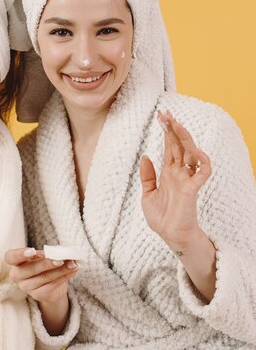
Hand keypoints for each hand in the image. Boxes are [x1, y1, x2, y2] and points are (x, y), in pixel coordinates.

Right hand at [5, 247, 77, 303]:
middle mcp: (18, 276)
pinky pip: (53, 285)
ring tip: (73, 264)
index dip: (19, 254)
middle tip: (61, 259)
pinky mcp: (39, 296)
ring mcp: (27, 287)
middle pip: (30, 269)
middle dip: (47, 263)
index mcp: (16, 262)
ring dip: (61, 270)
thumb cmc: (44, 265)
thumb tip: (62, 252)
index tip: (32, 251)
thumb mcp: (44, 256)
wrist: (51, 284)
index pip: (10, 257)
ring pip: (44, 277)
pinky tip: (73, 271)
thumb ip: (49, 253)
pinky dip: (64, 277)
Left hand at [140, 110, 211, 248]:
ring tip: (175, 124)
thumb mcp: (147, 195)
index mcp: (168, 173)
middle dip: (173, 129)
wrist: (170, 236)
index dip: (167, 132)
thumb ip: (147, 176)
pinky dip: (202, 159)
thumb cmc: (162, 218)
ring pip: (191, 152)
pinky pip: (203, 171)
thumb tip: (146, 156)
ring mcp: (187, 179)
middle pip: (179, 145)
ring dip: (184, 138)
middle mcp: (179, 173)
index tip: (161, 116)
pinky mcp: (193, 189)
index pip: (170, 147)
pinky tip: (194, 149)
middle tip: (166, 113)